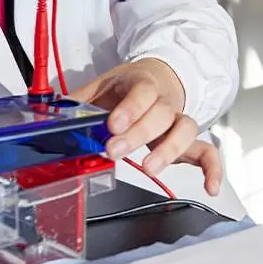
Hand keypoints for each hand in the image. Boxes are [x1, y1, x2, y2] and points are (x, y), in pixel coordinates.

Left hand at [68, 58, 214, 188]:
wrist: (160, 76)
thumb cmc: (129, 87)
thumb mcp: (101, 86)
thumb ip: (79, 102)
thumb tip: (50, 114)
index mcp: (143, 84)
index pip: (141, 92)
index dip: (130, 108)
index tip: (114, 124)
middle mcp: (165, 102)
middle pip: (161, 114)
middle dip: (139, 134)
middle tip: (114, 150)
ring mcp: (179, 120)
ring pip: (186, 130)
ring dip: (169, 150)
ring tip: (149, 168)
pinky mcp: (190, 140)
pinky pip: (207, 152)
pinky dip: (212, 169)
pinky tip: (209, 187)